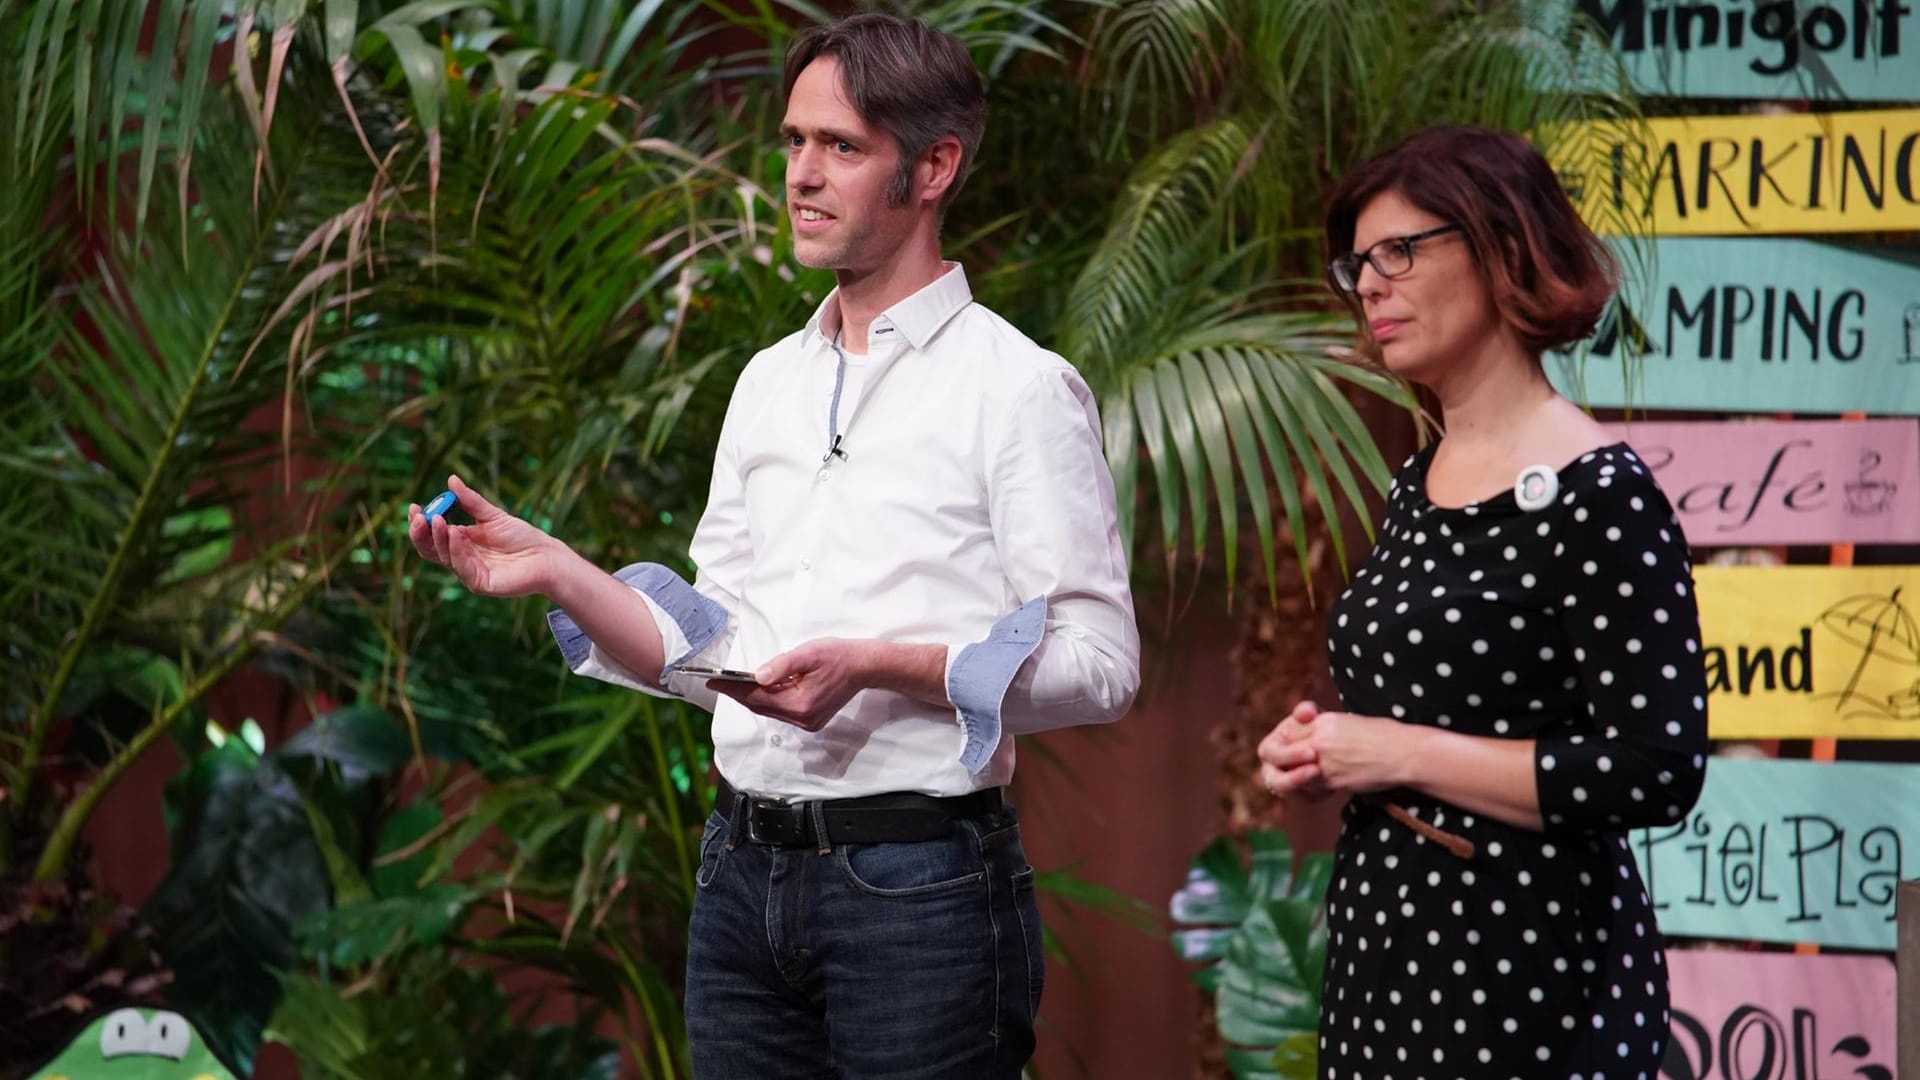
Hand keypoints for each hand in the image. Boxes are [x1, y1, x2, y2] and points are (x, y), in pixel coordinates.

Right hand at [406, 475, 559, 597]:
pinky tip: (457, 533)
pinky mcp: (480, 583)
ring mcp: (469, 572)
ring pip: (444, 557)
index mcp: (460, 542)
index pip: (432, 535)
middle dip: (421, 532)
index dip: (420, 522)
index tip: (414, 506)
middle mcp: (460, 558)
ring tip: (438, 519)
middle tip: (419, 516)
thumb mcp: (492, 515)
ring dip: (439, 538)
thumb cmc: (522, 537)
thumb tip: (451, 479)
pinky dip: (457, 550)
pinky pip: (462, 568)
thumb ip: (470, 501)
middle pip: (430, 549)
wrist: (546, 556)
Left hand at [711, 638, 875, 731]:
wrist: (866, 667)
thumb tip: (757, 676)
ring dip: (754, 697)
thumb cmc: (839, 656)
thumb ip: (781, 665)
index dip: (733, 690)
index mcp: (800, 704)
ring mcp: (808, 722)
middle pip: (761, 707)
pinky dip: (769, 700)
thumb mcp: (808, 653)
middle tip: (719, 682)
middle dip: (739, 694)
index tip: (713, 682)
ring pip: (770, 710)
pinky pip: (782, 711)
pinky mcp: (812, 720)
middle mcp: (802, 719)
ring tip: (736, 683)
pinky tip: (763, 688)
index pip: (757, 698)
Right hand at [1257, 700, 1326, 800]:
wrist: (1345, 746)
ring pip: (1286, 792)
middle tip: (1317, 769)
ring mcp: (1286, 780)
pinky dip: (1316, 794)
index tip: (1313, 752)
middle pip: (1274, 778)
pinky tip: (1332, 787)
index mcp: (1273, 745)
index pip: (1270, 752)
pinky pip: (1304, 799)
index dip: (1289, 754)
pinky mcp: (1301, 793)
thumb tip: (1306, 711)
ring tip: (1322, 779)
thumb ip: (1307, 711)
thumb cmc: (1323, 727)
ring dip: (1302, 787)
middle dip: (1294, 776)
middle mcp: (1274, 765)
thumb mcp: (1315, 716)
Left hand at [1287, 709, 1420, 794]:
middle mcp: (1319, 739)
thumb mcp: (1348, 723)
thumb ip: (1323, 729)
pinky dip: (1313, 790)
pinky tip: (1325, 788)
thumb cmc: (1383, 736)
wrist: (1404, 753)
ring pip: (1291, 773)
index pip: (1286, 731)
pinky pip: (1310, 787)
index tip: (1288, 751)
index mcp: (1323, 721)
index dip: (1284, 744)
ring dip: (1295, 778)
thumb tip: (1305, 742)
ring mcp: (1324, 761)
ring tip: (1309, 779)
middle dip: (1279, 763)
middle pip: (1278, 752)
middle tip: (1285, 770)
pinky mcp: (1333, 780)